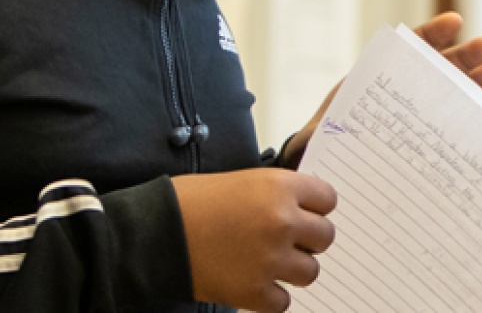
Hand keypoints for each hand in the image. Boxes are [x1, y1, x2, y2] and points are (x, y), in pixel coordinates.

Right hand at [172, 169, 336, 311]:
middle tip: (284, 240)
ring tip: (265, 262)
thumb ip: (276, 193)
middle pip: (325, 237)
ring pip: (310, 271)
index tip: (305, 213)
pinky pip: (284, 301)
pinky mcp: (254, 291)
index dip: (315, 207)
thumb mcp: (240, 180)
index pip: (328, 199)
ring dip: (292, 269)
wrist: (153, 233)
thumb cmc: (188, 202)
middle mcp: (281, 222)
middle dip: (307, 239)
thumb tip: (302, 208)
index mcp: (279, 187)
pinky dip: (270, 296)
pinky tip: (251, 281)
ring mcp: (270, 259)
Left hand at [281, 12, 481, 166]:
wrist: (335, 176)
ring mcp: (426, 115)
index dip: (432, 35)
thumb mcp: (321, 135)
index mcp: (380, 83)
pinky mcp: (439, 140)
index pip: (408, 51)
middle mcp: (408, 94)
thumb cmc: (327, 152)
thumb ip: (326, 127)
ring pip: (460, 92)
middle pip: (442, 68)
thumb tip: (323, 128)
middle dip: (469, 54)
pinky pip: (467, 124)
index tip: (455, 22)